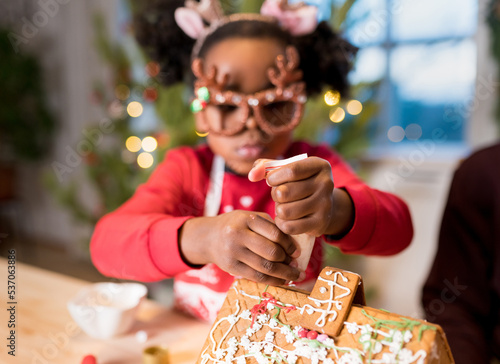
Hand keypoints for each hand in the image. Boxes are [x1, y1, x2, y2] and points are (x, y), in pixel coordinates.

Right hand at [179, 211, 303, 285]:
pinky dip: (272, 280)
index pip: (276, 234)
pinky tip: (282, 280)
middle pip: (271, 252)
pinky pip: (256, 276)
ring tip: (294, 275)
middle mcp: (238, 234)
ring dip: (284, 274)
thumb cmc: (237, 226)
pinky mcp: (231, 267)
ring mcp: (233, 252)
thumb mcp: (251, 218)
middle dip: (288, 261)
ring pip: (265, 267)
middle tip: (296, 265)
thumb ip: (271, 227)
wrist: (209, 237)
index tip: (298, 252)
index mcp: (247, 218)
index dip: (290, 245)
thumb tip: (295, 247)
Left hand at [249, 157, 353, 236]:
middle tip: (278, 195)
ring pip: (285, 211)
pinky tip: (285, 218)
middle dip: (275, 194)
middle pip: (285, 192)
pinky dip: (281, 223)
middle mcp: (326, 184)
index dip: (274, 177)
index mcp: (319, 166)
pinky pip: (289, 227)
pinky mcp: (320, 223)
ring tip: (283, 206)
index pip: (290, 170)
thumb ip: (265, 167)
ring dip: (278, 210)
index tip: (270, 180)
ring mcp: (325, 205)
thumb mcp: (286, 169)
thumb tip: (252, 175)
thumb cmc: (298, 182)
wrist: (322, 204)